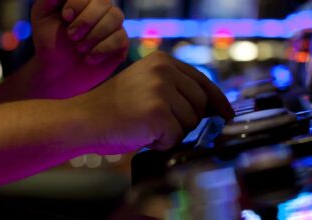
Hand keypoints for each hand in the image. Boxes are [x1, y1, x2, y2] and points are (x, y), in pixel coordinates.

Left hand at [31, 0, 128, 97]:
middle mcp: (101, 9)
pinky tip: (89, 58)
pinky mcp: (121, 43)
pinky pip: (120, 38)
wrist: (59, 72)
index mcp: (83, 0)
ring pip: (116, 17)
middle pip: (104, 2)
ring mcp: (113, 25)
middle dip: (86, 20)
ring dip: (94, 35)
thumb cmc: (50, 42)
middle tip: (71, 36)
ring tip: (80, 49)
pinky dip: (102, 49)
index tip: (66, 17)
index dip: (78, 2)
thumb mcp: (42, 16)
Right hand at [72, 52, 234, 153]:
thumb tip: (214, 110)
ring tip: (147, 127)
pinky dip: (162, 143)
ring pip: (191, 122)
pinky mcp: (157, 112)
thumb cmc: (117, 109)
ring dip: (173, 132)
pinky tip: (143, 135)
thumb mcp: (149, 86)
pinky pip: (176, 137)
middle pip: (201, 104)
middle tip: (161, 124)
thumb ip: (178, 90)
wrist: (84, 120)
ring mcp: (160, 90)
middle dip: (187, 121)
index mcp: (163, 61)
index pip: (203, 82)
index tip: (227, 114)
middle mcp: (164, 70)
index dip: (218, 101)